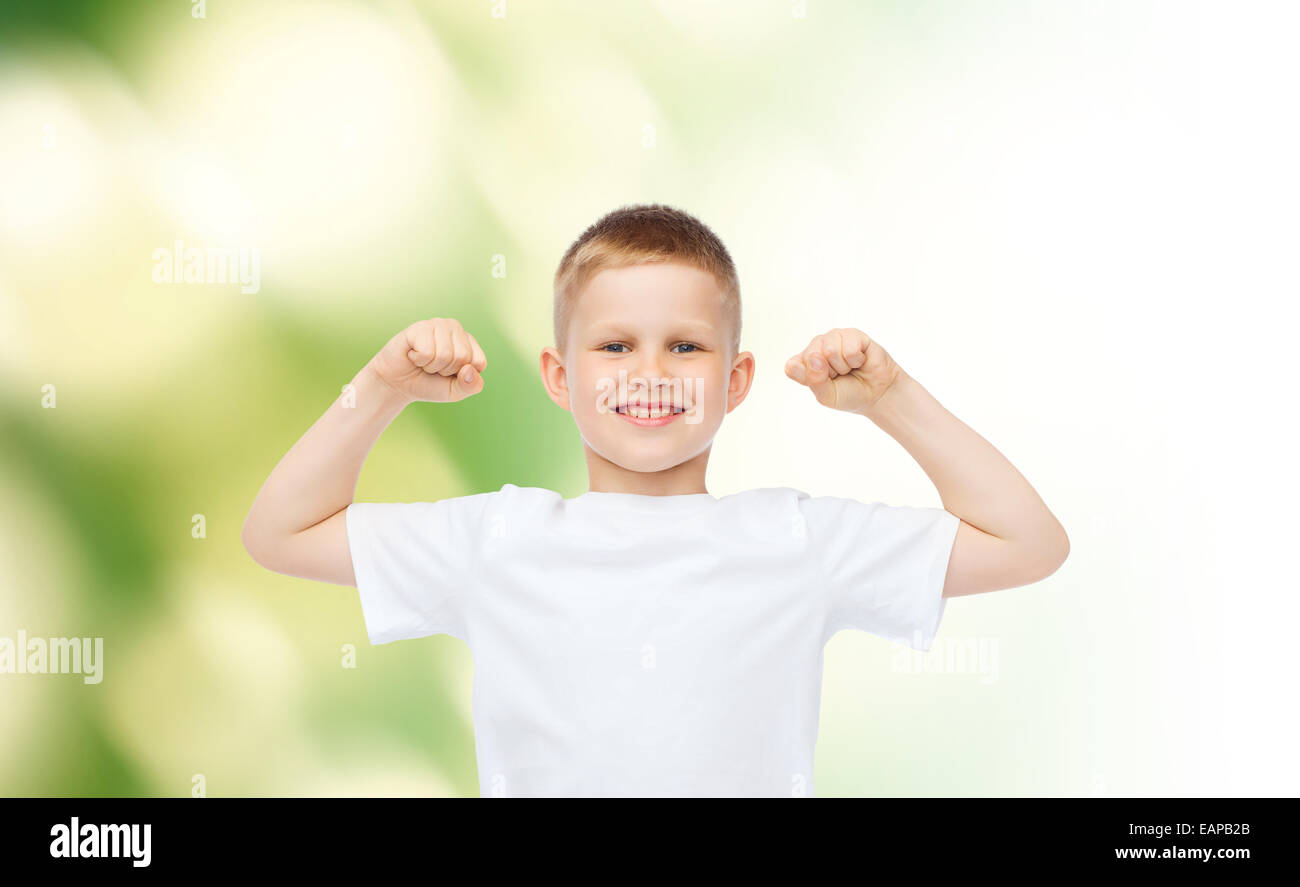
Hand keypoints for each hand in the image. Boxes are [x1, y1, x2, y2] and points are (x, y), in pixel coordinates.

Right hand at [369, 317, 486, 402]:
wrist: (396, 384)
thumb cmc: (428, 384)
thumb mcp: (455, 391)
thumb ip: (471, 386)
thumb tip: (468, 370)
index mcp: (469, 343)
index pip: (479, 362)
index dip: (462, 376)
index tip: (448, 374)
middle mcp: (456, 329)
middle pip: (462, 358)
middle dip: (444, 370)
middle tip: (432, 367)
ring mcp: (438, 325)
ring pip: (445, 354)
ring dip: (430, 366)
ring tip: (423, 360)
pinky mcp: (420, 327)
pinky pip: (428, 352)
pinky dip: (418, 360)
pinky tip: (412, 354)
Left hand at [784, 327, 901, 414]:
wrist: (877, 393)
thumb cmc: (849, 393)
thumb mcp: (827, 396)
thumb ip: (814, 380)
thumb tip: (815, 357)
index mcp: (803, 362)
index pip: (792, 367)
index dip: (808, 379)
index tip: (824, 384)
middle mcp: (816, 346)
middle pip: (812, 356)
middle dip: (830, 373)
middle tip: (840, 376)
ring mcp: (833, 338)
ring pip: (830, 350)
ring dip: (844, 366)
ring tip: (850, 368)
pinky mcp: (852, 334)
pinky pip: (849, 347)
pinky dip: (857, 360)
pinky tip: (860, 360)